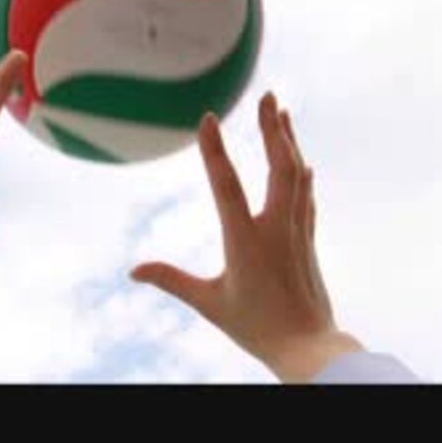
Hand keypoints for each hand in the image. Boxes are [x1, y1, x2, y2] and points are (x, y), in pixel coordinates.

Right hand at [131, 92, 363, 381]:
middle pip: (279, 168)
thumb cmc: (255, 327)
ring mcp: (296, 231)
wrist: (308, 348)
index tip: (210, 118)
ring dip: (289, 141)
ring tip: (282, 112)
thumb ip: (171, 280)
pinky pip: (305, 196)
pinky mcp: (307, 238)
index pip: (227, 187)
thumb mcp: (208, 303)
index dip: (216, 151)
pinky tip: (302, 160)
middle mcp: (275, 229)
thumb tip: (133, 271)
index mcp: (245, 241)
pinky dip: (300, 173)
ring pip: (297, 176)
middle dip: (272, 129)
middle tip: (268, 95)